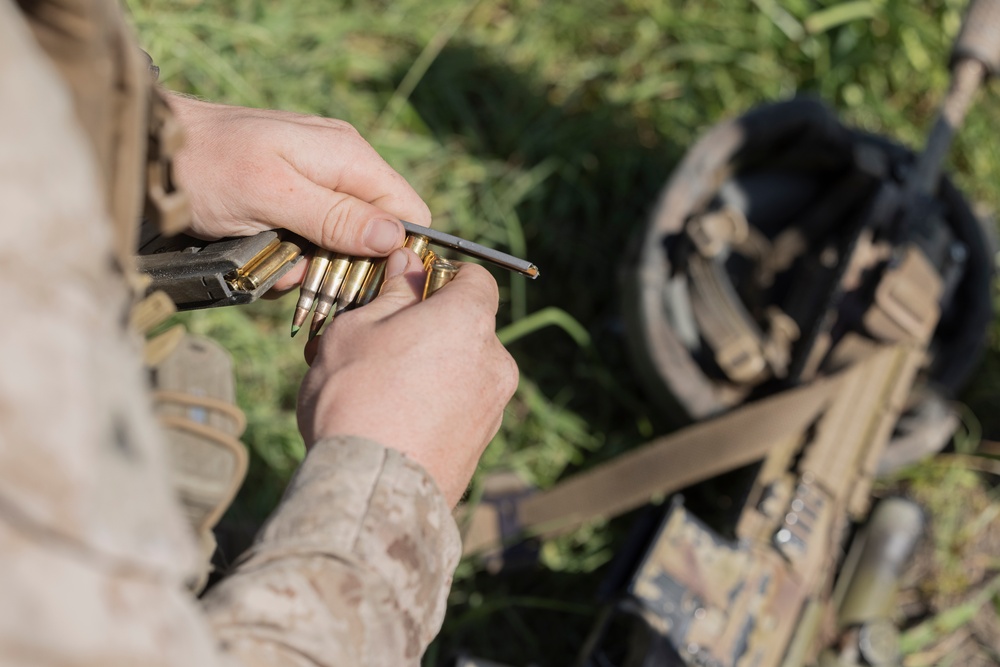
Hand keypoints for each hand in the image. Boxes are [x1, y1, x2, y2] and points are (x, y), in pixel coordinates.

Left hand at [167, 94, 430, 288]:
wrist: (152, 149)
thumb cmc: (207, 166)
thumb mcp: (271, 196)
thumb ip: (334, 216)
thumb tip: (393, 237)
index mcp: (349, 157)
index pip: (408, 211)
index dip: (394, 251)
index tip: (359, 278)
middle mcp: (342, 165)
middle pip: (375, 231)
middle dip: (341, 264)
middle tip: (299, 275)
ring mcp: (317, 179)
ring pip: (341, 240)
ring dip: (310, 264)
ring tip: (271, 264)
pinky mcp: (293, 195)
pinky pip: (311, 235)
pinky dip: (290, 254)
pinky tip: (262, 254)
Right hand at [297, 249, 518, 506]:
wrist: (370, 492)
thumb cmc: (357, 398)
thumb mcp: (356, 329)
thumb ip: (390, 293)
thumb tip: (407, 265)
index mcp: (469, 320)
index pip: (476, 277)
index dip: (441, 276)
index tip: (407, 286)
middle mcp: (495, 361)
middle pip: (467, 327)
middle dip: (428, 328)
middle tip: (378, 342)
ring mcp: (493, 407)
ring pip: (461, 370)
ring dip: (428, 368)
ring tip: (376, 388)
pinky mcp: (482, 446)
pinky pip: (458, 408)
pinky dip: (433, 405)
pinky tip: (391, 420)